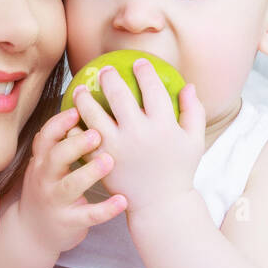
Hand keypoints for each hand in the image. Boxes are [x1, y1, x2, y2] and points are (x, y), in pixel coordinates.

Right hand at [14, 106, 128, 256]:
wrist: (32, 233)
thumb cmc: (48, 190)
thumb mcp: (46, 166)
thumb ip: (61, 143)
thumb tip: (85, 106)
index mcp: (42, 161)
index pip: (45, 137)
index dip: (59, 123)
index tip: (77, 110)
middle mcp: (44, 179)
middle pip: (55, 157)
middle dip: (74, 144)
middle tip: (97, 134)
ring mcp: (55, 201)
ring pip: (69, 185)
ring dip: (89, 172)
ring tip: (110, 161)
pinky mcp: (68, 222)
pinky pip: (88, 216)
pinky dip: (105, 209)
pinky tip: (122, 201)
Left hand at [71, 61, 205, 217]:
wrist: (160, 205)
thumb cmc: (179, 171)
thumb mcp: (194, 141)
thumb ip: (194, 112)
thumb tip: (189, 85)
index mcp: (163, 125)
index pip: (152, 88)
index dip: (144, 71)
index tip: (138, 63)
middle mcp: (139, 133)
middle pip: (118, 94)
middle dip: (109, 77)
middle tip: (104, 70)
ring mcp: (117, 147)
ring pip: (93, 113)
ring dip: (84, 98)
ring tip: (81, 89)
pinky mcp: (101, 161)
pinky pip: (83, 139)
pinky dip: (75, 127)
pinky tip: (73, 118)